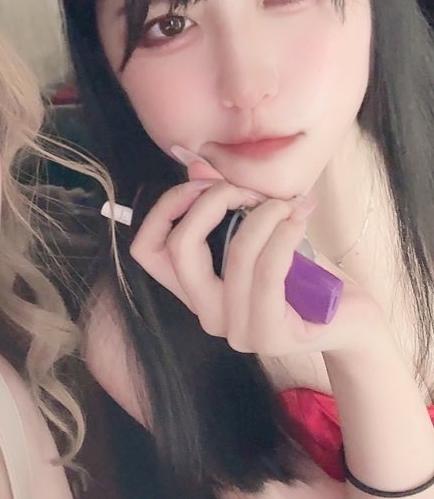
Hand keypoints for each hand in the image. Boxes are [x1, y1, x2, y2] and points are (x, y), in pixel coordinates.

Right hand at [129, 179, 382, 359]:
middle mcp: (207, 313)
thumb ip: (227, 204)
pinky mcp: (268, 334)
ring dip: (264, 213)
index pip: (147, 250)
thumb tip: (197, 164)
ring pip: (234, 252)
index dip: (164, 209)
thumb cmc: (306, 276)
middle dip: (212, 201)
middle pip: (180, 248)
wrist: (351, 321)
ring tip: (287, 204)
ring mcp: (235, 329)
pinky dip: (283, 234)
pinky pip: (268, 270)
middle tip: (246, 189)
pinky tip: (298, 219)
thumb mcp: (262, 233)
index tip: (202, 183)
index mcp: (196, 289)